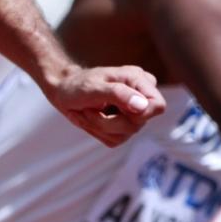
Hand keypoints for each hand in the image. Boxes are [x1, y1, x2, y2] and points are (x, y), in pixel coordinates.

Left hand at [48, 66, 165, 146]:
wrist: (63, 92)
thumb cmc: (78, 84)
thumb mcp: (94, 87)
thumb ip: (119, 94)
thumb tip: (143, 106)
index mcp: (138, 81)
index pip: (158, 105)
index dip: (142, 113)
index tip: (118, 109)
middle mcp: (139, 99)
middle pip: (137, 124)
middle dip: (107, 120)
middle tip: (88, 107)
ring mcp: (132, 116)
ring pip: (123, 135)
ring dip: (97, 126)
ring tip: (85, 111)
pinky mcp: (122, 129)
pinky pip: (114, 140)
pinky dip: (95, 131)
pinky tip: (88, 117)